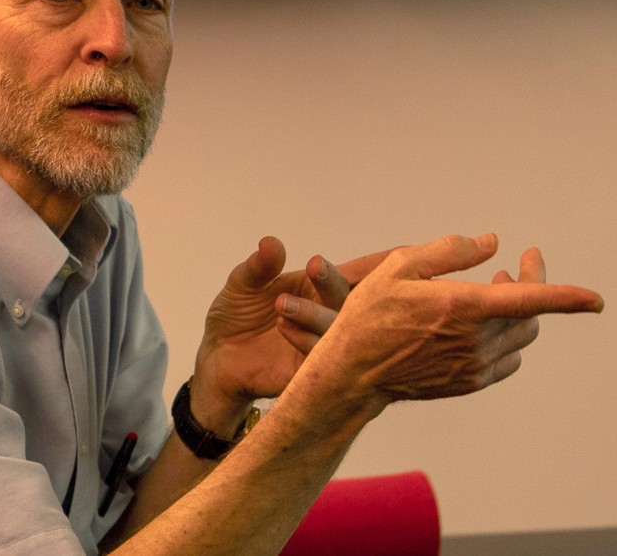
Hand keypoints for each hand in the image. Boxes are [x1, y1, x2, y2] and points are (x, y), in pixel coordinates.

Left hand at [191, 237, 384, 431]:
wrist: (218, 360)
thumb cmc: (236, 315)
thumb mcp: (242, 284)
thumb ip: (260, 265)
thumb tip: (271, 243)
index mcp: (322, 288)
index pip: (360, 273)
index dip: (379, 265)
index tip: (398, 253)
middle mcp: (330, 314)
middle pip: (351, 299)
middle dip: (334, 283)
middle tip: (315, 267)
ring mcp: (325, 344)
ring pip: (340, 331)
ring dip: (313, 314)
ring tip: (280, 305)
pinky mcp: (313, 372)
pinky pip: (323, 359)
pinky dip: (305, 341)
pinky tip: (282, 327)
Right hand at [288, 234, 602, 417]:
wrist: (353, 373)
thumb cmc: (371, 314)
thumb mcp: (400, 267)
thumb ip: (450, 251)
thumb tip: (491, 242)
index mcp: (464, 307)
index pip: (531, 301)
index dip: (568, 298)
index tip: (597, 300)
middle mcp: (476, 340)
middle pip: (530, 313)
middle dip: (534, 285)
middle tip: (522, 263)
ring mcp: (475, 366)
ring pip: (521, 336)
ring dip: (520, 310)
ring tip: (497, 289)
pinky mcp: (470, 382)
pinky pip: (507, 360)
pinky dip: (507, 338)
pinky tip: (484, 324)